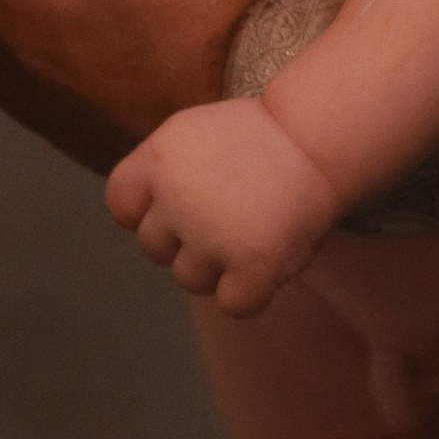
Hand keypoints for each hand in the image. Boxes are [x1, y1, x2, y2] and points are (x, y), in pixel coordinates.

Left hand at [106, 98, 339, 312]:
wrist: (317, 137)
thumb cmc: (258, 138)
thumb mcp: (192, 135)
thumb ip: (162, 175)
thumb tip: (141, 221)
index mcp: (157, 159)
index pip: (121, 206)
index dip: (146, 212)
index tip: (177, 206)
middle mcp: (175, 198)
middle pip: (154, 248)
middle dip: (184, 241)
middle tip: (226, 217)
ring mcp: (211, 235)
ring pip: (190, 279)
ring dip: (217, 267)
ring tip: (252, 232)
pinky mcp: (251, 264)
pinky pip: (233, 303)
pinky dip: (252, 291)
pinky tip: (269, 260)